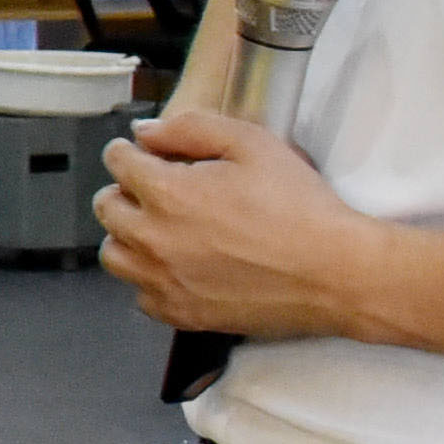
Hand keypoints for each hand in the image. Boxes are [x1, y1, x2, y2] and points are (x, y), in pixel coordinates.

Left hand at [93, 105, 391, 347]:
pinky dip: (150, 279)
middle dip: (125, 190)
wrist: (336, 272)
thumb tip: (144, 132)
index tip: (142, 154)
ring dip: (128, 236)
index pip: (118, 162)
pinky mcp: (182, 314)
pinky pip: (141, 295)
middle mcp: (154, 240)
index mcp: (167, 193)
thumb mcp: (252, 144)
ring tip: (161, 228)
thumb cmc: (301, 207)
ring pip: (115, 255)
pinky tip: (179, 266)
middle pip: (107, 208)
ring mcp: (164, 282)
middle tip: (154, 189)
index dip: (129, 152)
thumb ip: (190, 129)